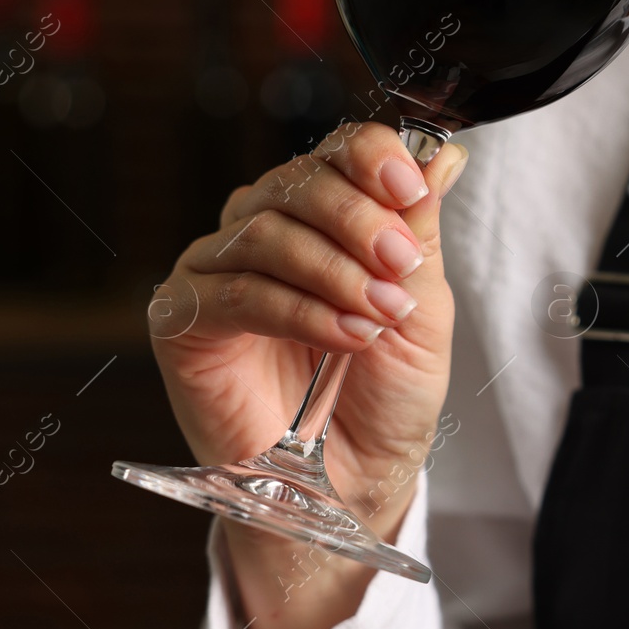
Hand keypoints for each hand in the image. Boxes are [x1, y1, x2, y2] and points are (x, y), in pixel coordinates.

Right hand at [149, 121, 467, 628]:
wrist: (355, 476)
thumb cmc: (388, 390)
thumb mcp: (422, 303)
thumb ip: (418, 231)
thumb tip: (444, 155)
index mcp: (323, 212)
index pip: (338, 152)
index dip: (374, 159)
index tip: (411, 187)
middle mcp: (263, 227)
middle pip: (300, 183)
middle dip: (360, 221)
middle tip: (400, 267)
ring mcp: (217, 268)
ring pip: (267, 233)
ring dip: (336, 272)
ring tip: (379, 315)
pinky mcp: (184, 319)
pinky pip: (237, 292)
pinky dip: (300, 309)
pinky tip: (346, 334)